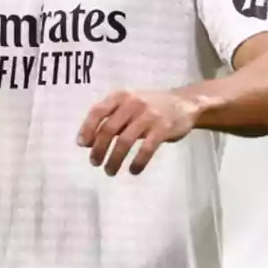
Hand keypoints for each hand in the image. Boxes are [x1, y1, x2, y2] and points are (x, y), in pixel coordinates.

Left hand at [77, 90, 199, 175]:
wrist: (184, 102)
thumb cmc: (149, 106)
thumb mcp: (128, 104)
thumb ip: (110, 118)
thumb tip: (88, 142)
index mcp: (120, 96)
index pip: (97, 112)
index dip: (87, 129)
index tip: (82, 145)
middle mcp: (132, 103)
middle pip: (109, 129)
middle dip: (99, 149)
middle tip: (95, 163)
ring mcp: (149, 115)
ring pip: (125, 141)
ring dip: (114, 159)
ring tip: (110, 171)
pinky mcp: (163, 128)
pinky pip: (146, 149)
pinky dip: (138, 162)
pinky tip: (133, 171)